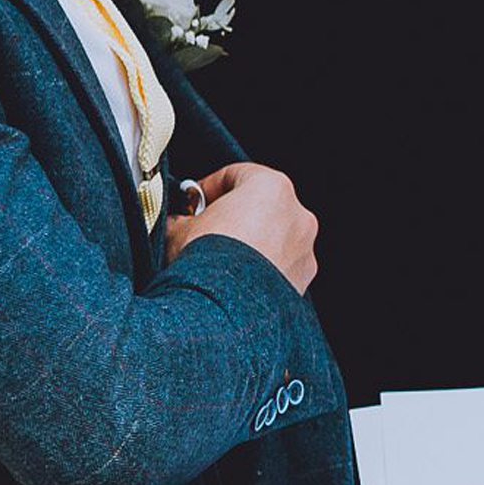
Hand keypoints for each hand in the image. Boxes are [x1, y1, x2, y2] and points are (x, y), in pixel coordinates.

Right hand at [172, 163, 318, 292]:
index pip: (238, 174)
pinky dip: (261, 270)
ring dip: (250, 244)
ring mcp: (304, 251)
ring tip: (220, 261)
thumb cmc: (206, 260)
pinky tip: (235, 282)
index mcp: (272, 188)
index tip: (192, 202)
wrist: (222, 311)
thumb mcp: (178, 230)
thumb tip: (179, 224)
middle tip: (205, 230)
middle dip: (233, 217)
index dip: (209, 187)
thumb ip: (182, 219)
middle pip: (261, 207)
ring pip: (273, 239)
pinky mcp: (302, 282)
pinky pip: (279, 267)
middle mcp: (298, 216)